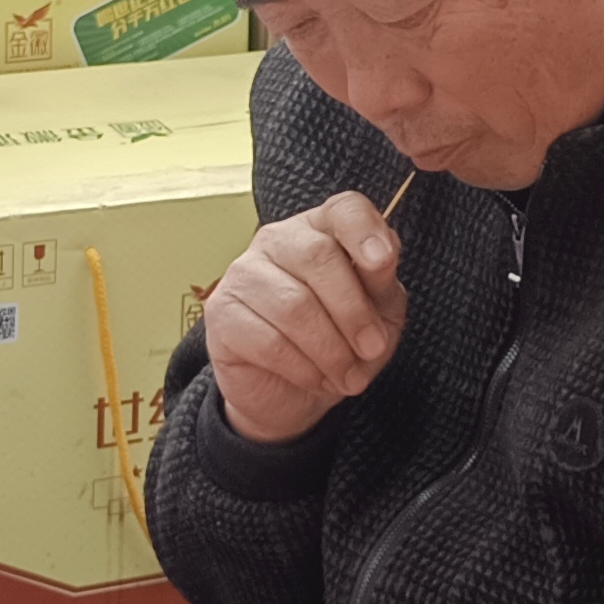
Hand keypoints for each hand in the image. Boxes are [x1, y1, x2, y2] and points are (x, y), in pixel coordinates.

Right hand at [202, 191, 407, 445]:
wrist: (293, 395)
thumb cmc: (340, 342)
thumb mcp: (378, 314)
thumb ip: (381, 282)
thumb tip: (381, 257)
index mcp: (321, 229)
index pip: (343, 209)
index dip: (364, 231)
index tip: (383, 263)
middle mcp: (277, 240)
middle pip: (318, 256)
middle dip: (354, 311)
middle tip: (372, 348)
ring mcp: (243, 273)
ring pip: (294, 305)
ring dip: (331, 350)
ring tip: (347, 375)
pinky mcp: (221, 313)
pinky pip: (269, 341)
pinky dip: (303, 368)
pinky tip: (315, 378)